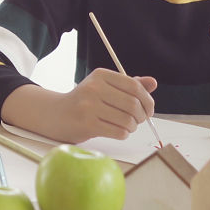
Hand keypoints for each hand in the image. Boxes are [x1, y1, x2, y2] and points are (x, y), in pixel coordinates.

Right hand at [22, 68, 155, 142]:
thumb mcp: (105, 87)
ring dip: (132, 126)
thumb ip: (129, 85)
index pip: (134, 86)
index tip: (149, 109)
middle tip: (139, 120)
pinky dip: (124, 134)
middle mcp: (94, 88)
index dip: (147, 99)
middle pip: (133, 104)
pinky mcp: (87, 124)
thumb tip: (153, 82)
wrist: (56, 114)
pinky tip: (118, 131)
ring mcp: (89, 106)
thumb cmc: (85, 101)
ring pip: (127, 120)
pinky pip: (118, 132)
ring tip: (127, 126)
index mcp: (100, 75)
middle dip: (141, 116)